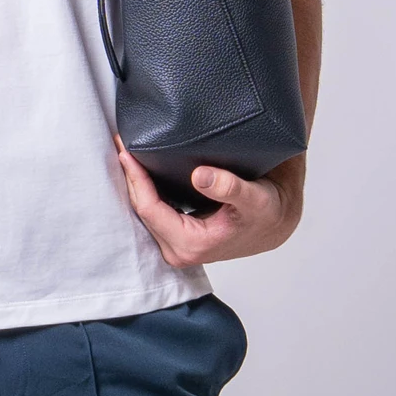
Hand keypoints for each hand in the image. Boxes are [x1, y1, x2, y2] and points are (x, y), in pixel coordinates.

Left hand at [115, 139, 305, 270]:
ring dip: (135, 183)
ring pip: (144, 212)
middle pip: (142, 211)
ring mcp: (177, 247)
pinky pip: (153, 212)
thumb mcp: (255, 198)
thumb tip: (201, 176)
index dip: (137, 179)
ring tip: (127, 152)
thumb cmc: (267, 212)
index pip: (150, 209)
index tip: (127, 153)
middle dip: (130, 178)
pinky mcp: (177, 237)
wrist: (275, 223)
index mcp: (192, 245)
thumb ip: (230, 187)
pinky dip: (145, 190)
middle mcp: (179, 251)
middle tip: (120, 144)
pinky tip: (141, 169)